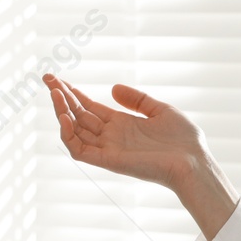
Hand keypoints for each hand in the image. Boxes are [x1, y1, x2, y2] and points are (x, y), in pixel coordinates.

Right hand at [44, 74, 206, 190]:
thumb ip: (137, 99)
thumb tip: (113, 87)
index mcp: (122, 124)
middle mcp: (111, 136)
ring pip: (75, 130)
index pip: (89, 108)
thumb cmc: (184, 140)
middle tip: (46, 78)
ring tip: (53, 92)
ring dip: (61, 111)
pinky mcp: (108, 161)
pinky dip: (68, 135)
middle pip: (78, 115)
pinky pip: (79, 150)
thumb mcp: (160, 110)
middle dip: (61, 97)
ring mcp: (108, 149)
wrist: (194, 162)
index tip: (58, 79)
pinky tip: (65, 116)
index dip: (73, 93)